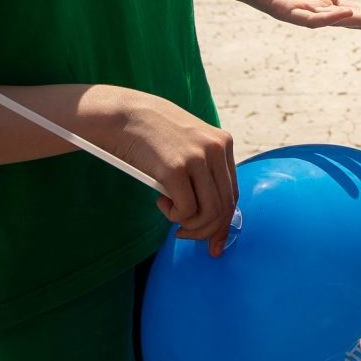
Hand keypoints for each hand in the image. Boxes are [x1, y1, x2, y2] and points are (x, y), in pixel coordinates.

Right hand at [77, 86, 238, 252]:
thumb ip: (205, 175)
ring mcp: (197, 158)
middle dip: (206, 231)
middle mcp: (216, 149)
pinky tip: (161, 201)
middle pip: (224, 207)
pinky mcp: (175, 168)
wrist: (128, 116)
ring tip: (172, 215)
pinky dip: (174, 215)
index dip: (224, 223)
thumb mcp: (190, 149)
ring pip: (208, 212)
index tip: (213, 244)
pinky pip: (185, 210)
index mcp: (224, 144)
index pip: (232, 194)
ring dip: (190, 226)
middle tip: (184, 235)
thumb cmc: (157, 139)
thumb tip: (216, 221)